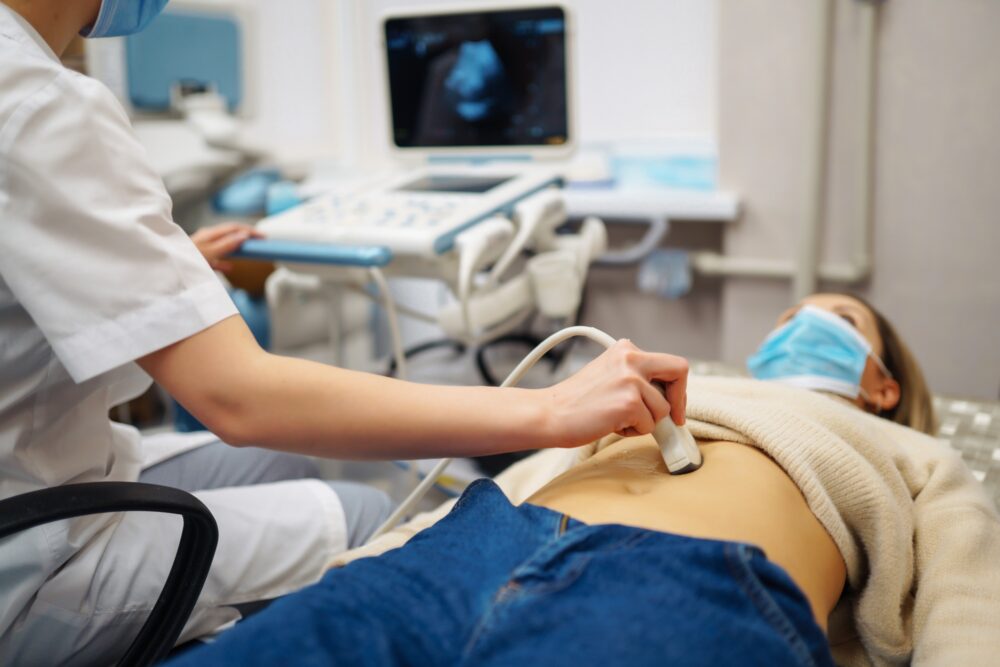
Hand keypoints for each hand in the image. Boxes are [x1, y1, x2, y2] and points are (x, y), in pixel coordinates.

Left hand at [191, 223, 262, 271]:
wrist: (167, 271)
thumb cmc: (186, 260)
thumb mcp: (209, 253)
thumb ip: (226, 244)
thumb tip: (243, 235)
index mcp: (210, 234)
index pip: (235, 228)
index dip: (251, 231)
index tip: (264, 236)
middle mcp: (206, 238)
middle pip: (230, 233)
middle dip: (246, 235)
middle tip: (261, 241)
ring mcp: (203, 248)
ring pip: (224, 244)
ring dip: (238, 246)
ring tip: (250, 251)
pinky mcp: (200, 260)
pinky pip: (216, 258)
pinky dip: (226, 260)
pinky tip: (230, 266)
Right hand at [543, 339, 687, 446]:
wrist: (550, 413)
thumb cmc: (576, 401)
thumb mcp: (609, 375)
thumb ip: (636, 378)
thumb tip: (667, 399)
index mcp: (625, 349)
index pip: (670, 362)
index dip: (676, 386)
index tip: (673, 403)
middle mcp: (630, 357)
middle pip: (679, 371)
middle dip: (679, 399)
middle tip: (672, 419)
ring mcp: (631, 380)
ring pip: (662, 409)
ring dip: (644, 421)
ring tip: (617, 419)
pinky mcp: (629, 403)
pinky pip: (649, 426)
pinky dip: (632, 432)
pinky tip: (611, 424)